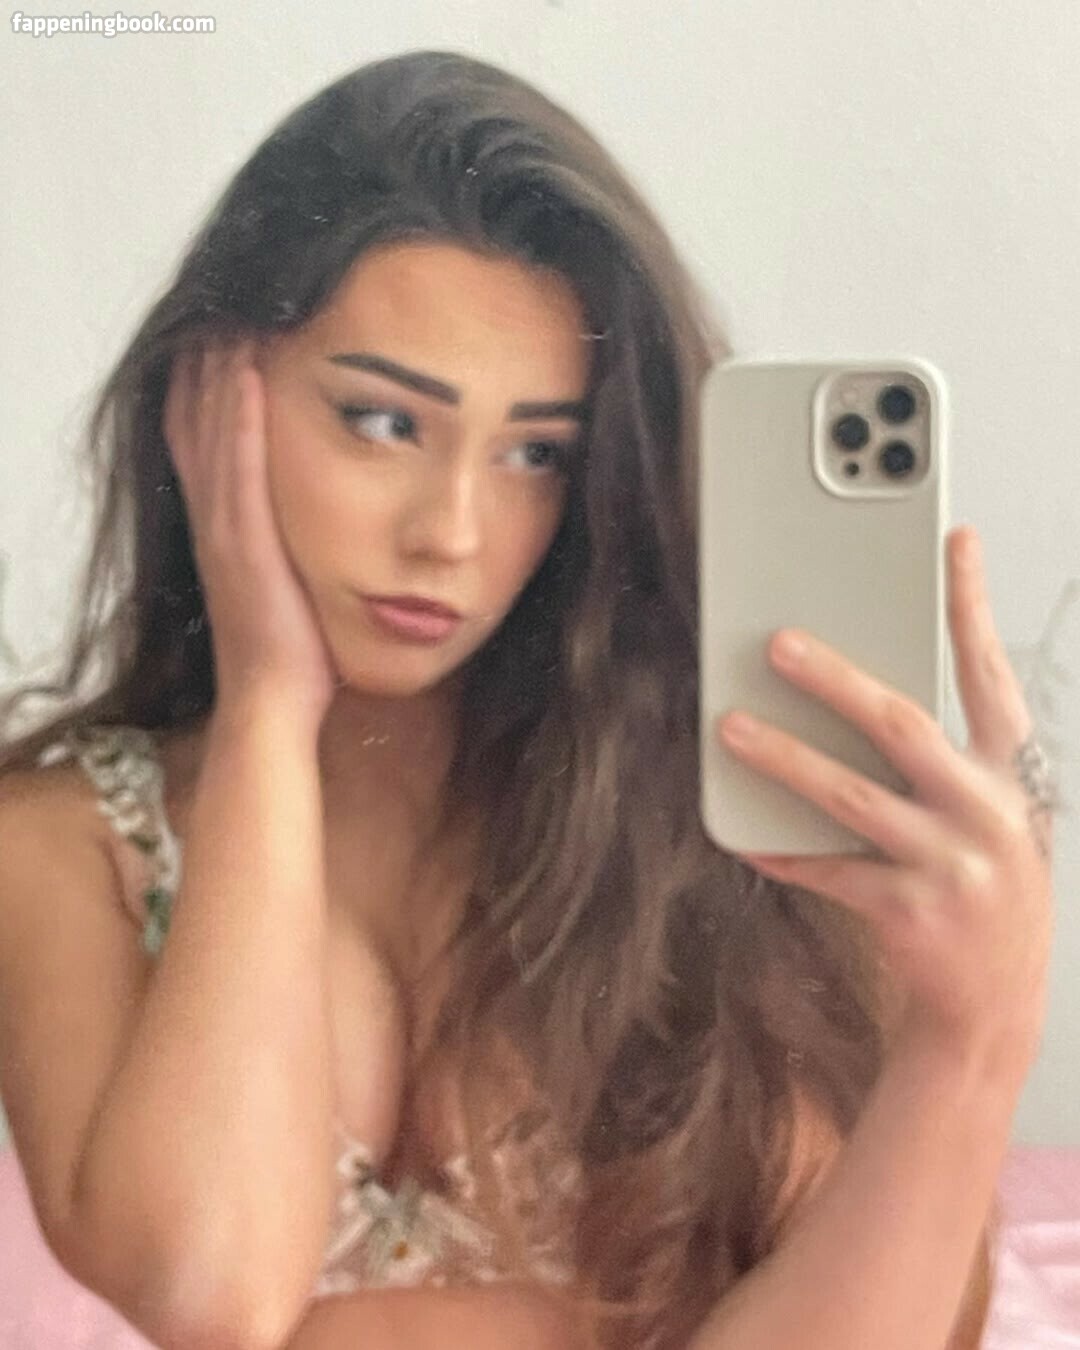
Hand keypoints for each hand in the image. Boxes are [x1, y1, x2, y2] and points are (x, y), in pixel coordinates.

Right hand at [164, 340, 339, 724]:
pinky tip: (249, 376)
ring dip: (220, 374)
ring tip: (231, 318)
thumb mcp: (289, 579)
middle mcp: (214, 520)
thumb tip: (325, 515)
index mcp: (224, 526)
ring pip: (212, 434)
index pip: (201, 440)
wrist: (277, 697)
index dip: (203, 387)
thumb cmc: (295, 646)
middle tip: (220, 308)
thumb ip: (294, 539)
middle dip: (207, 364)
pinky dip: (240, 420)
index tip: (220, 338)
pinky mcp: (245, 545)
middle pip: (198, 423)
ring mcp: (225, 531)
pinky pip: (239, 470)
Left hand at [715, 525, 1054, 1079]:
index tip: (955, 541)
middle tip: (779, 642)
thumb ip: (946, 761)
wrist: (996, 1008)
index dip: (972, 605)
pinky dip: (784, 850)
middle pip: (901, 726)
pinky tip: (745, 835)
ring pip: (851, 797)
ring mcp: (951, 864)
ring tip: (730, 728)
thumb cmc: (986, 892)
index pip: (991, 674)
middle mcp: (986, 812)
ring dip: (784, 758)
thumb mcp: (990, 817)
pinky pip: (828, 870)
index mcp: (1008, 776)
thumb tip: (855, 697)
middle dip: (836, 679)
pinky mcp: (909, 912)